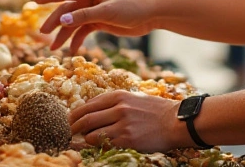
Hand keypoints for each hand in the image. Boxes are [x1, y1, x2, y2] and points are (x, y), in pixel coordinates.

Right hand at [32, 0, 154, 53]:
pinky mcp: (100, 22)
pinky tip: (73, 51)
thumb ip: (83, 16)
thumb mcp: (106, 12)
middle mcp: (90, 0)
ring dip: (64, 35)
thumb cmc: (131, 8)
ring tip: (54, 48)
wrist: (151, 16)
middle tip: (42, 34)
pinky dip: (77, 40)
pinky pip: (83, 31)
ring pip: (73, 23)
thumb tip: (62, 19)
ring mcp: (94, 11)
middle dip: (54, 22)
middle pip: (67, 10)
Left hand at [70, 91, 188, 152]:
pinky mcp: (127, 140)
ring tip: (82, 141)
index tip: (70, 120)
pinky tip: (96, 147)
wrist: (175, 122)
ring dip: (84, 138)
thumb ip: (114, 103)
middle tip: (69, 132)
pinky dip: (97, 146)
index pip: (88, 104)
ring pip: (92, 133)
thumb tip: (93, 110)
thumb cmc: (155, 111)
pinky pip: (105, 144)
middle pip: (86, 118)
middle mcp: (119, 108)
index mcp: (119, 96)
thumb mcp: (133, 99)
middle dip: (74, 126)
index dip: (75, 114)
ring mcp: (123, 125)